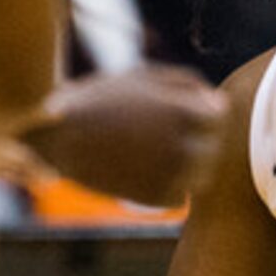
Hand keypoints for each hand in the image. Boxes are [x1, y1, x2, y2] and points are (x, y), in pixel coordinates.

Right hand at [21, 66, 227, 206]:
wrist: (56, 137)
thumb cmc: (101, 101)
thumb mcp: (144, 77)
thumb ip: (188, 85)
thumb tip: (218, 104)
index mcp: (183, 110)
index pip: (219, 116)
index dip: (200, 112)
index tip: (174, 111)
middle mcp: (183, 144)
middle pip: (214, 147)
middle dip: (197, 140)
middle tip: (160, 134)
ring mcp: (169, 174)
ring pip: (202, 176)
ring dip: (187, 166)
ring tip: (152, 153)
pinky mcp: (153, 198)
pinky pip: (179, 196)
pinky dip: (168, 187)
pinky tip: (142, 172)